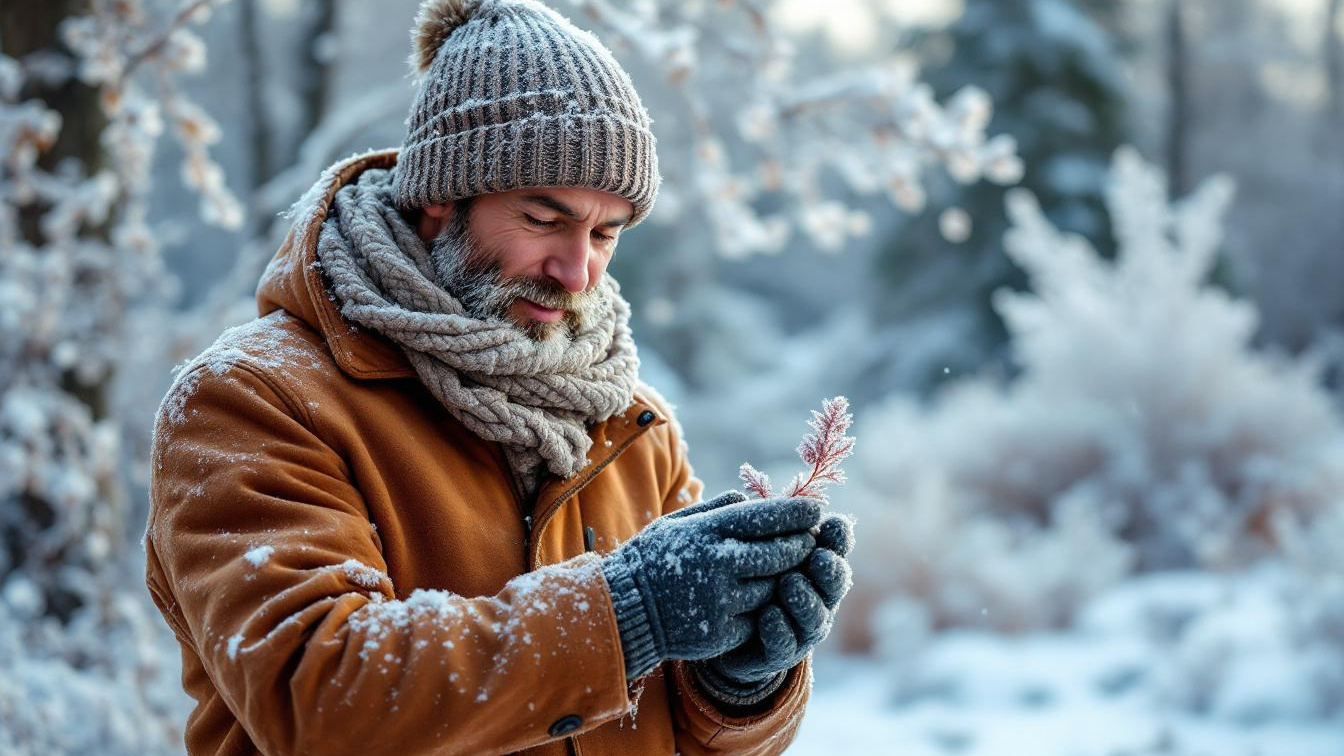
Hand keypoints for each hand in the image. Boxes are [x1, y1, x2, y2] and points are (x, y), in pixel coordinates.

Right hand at [600, 490, 820, 679]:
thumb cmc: (652, 560)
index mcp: (707, 531)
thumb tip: (750, 499)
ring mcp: (722, 600)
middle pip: (780, 553)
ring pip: (774, 587)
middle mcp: (718, 563)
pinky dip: (760, 608)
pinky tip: (751, 600)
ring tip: (780, 570)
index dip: (795, 513)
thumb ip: (715, 509)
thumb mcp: (676, 523)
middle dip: (800, 545)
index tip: (814, 510)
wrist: (625, 611)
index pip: (765, 517)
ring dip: (780, 579)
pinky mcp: (723, 631)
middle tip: (810, 540)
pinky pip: (758, 616)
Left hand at [695, 511, 853, 691]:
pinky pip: (784, 645)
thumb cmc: (742, 577)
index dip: (837, 539)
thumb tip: (737, 494)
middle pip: (836, 585)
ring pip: (815, 617)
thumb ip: (753, 527)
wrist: (720, 631)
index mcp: (812, 567)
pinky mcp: (778, 654)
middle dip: (830, 571)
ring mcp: (801, 629)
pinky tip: (767, 615)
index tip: (830, 524)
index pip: (835, 550)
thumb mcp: (746, 549)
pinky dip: (778, 629)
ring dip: (805, 600)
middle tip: (818, 557)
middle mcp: (816, 598)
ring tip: (789, 583)